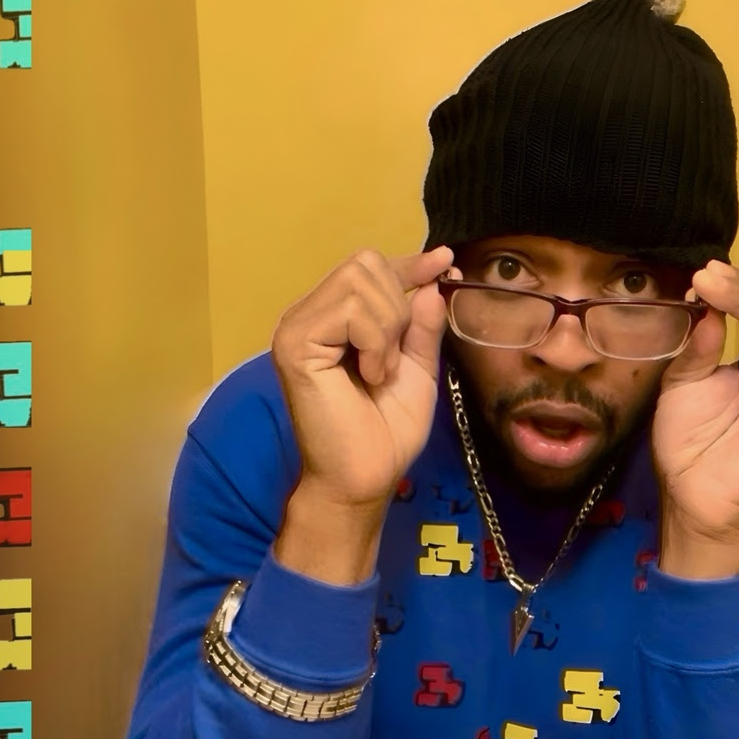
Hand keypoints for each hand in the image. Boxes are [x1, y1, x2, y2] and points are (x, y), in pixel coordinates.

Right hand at [271, 245, 454, 509]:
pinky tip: (369, 376)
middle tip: (392, 360)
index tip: (445, 261)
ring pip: (360, 282)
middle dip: (398, 307)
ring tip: (379, 373)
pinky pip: (350, 310)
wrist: (364, 477)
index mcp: (334, 319)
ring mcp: (296, 326)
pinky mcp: (294, 342)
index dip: (409, 262)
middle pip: (366, 263)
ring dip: (387, 330)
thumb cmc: (387, 432)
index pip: (370, 268)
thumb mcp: (418, 370)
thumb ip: (422, 326)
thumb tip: (432, 282)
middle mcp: (309, 314)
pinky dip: (374, 343)